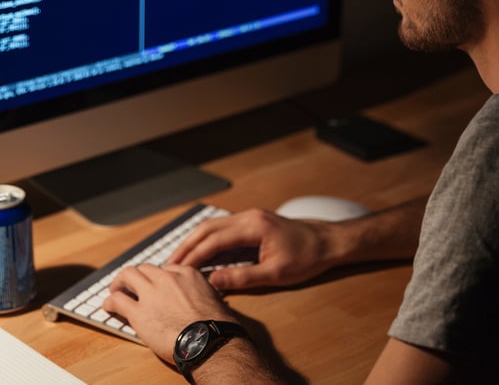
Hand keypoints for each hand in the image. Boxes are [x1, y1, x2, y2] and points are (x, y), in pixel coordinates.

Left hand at [102, 263, 235, 362]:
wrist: (208, 340)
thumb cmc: (215, 325)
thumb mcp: (212, 297)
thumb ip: (199, 293)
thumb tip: (196, 301)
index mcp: (187, 273)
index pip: (165, 269)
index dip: (158, 279)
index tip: (155, 287)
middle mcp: (167, 278)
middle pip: (144, 268)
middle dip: (136, 276)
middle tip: (130, 285)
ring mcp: (151, 294)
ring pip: (127, 275)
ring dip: (119, 283)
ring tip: (116, 291)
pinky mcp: (138, 313)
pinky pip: (117, 300)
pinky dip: (110, 302)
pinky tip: (109, 307)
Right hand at [168, 208, 336, 289]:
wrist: (329, 242)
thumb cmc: (307, 257)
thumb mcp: (276, 274)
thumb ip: (242, 277)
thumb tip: (212, 281)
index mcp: (253, 226)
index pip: (213, 240)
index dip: (192, 256)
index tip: (176, 271)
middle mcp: (248, 217)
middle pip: (207, 229)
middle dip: (186, 247)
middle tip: (168, 266)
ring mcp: (250, 218)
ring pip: (213, 228)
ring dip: (194, 244)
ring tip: (178, 262)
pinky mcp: (252, 224)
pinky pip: (223, 231)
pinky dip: (208, 243)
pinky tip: (200, 258)